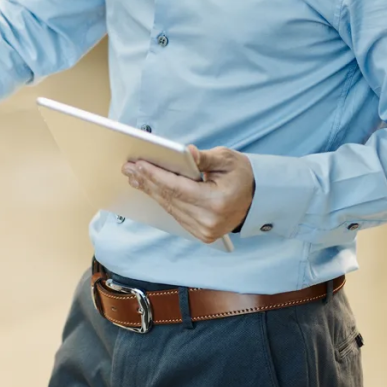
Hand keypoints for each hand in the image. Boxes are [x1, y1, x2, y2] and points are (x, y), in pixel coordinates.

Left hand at [124, 146, 254, 243]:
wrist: (257, 199)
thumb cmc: (242, 176)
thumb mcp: (228, 160)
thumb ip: (205, 157)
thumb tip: (187, 152)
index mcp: (216, 202)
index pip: (178, 188)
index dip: (156, 176)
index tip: (138, 165)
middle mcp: (209, 221)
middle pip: (170, 199)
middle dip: (147, 181)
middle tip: (128, 169)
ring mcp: (205, 231)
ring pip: (170, 208)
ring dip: (151, 191)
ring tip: (135, 177)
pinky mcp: (202, 234)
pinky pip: (176, 214)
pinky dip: (163, 200)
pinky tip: (150, 189)